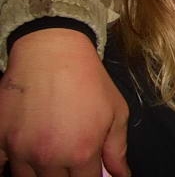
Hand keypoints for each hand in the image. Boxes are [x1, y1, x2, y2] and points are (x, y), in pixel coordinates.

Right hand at [0, 29, 129, 176]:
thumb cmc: (89, 79)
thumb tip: (121, 175)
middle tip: (70, 161)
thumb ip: (117, 148)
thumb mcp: (116, 111)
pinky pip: (2, 167)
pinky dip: (12, 166)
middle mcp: (50, 157)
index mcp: (82, 151)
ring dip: (41, 174)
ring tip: (51, 157)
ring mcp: (21, 150)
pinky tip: (24, 158)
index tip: (89, 170)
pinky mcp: (0, 140)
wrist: (53, 51)